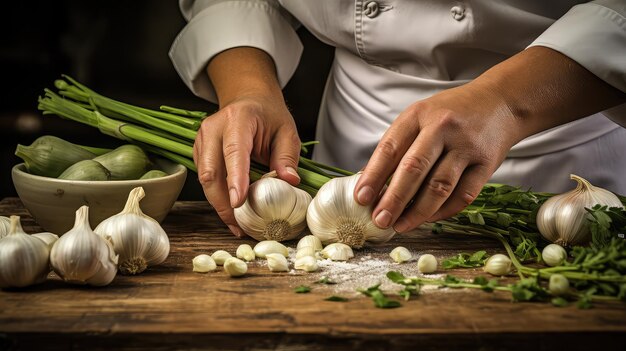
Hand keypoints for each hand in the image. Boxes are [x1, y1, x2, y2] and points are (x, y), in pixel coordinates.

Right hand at [194, 94, 300, 236]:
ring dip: (219, 204)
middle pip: (210, 171)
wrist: (248, 99)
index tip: (238, 202)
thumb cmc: (268, 115)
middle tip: (239, 225)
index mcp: (237, 119)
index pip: (233, 152)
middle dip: (222, 202)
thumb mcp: (287, 131)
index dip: (235, 179)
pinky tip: (232, 210)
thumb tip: (289, 181)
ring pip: (204, 179)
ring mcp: (202, 140)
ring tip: (237, 224)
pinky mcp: (199, 152)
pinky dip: (217, 197)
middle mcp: (213, 129)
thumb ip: (288, 156)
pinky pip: (205, 179)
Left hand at [354, 46, 625, 232]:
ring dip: (417, 212)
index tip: (361, 198)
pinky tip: (428, 219)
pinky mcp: (487, 164)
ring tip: (400, 226)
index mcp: (419, 115)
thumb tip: (372, 185)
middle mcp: (442, 128)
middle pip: (414, 168)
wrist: (500, 103)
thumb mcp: (421, 117)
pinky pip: (463, 195)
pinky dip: (443, 212)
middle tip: (380, 220)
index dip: (373, 175)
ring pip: (439, 186)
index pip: (390, 148)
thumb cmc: (451, 114)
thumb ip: (400, 145)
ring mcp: (466, 146)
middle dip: (393, 199)